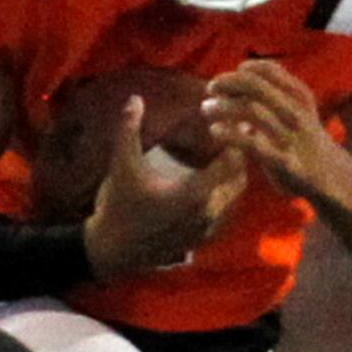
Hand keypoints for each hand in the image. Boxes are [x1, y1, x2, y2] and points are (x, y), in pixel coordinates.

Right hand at [80, 94, 248, 276]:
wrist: (110, 252)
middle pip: (240, 178)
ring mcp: (207, 228)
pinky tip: (209, 186)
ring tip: (222, 158)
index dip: (234, 140)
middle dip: (237, 157)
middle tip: (230, 137)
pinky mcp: (201, 239)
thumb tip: (134, 98)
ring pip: (234, 197)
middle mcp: (209, 211)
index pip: (233, 160)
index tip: (229, 124)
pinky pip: (224, 213)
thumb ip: (129, 131)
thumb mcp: (121, 167)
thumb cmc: (117, 208)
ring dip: (232, 177)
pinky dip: (223, 196)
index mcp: (197, 192)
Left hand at [202, 59, 341, 200]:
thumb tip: (232, 82)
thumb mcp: (294, 109)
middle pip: (257, 87)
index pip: (269, 71)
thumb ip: (269, 96)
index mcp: (299, 97)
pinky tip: (214, 130)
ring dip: (223, 107)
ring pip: (252, 111)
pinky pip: (252, 144)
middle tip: (210, 88)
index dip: (242, 71)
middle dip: (229, 83)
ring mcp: (290, 136)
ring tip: (206, 108)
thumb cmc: (301, 138)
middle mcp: (296, 112)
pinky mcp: (282, 160)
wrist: (329, 175)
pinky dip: (229, 134)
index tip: (225, 80)